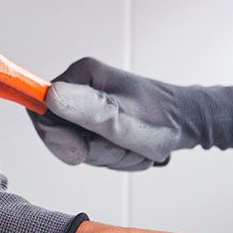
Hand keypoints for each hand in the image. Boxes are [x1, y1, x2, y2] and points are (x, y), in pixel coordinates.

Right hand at [30, 58, 232, 169]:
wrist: (192, 123)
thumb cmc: (162, 120)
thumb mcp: (121, 119)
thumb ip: (84, 109)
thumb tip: (48, 95)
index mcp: (81, 76)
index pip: (40, 112)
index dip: (57, 139)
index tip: (82, 150)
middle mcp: (82, 86)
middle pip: (60, 133)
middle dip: (90, 150)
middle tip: (119, 145)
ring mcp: (90, 103)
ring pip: (77, 145)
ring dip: (106, 155)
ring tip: (131, 146)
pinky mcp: (99, 119)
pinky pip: (92, 149)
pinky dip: (112, 156)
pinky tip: (131, 148)